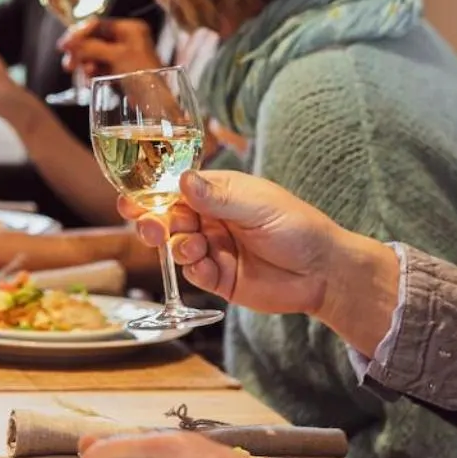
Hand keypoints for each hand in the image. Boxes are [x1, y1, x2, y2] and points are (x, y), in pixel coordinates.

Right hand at [61, 17, 164, 79]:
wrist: (157, 103)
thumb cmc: (144, 76)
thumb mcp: (116, 56)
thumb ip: (92, 47)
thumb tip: (70, 43)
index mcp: (130, 29)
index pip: (98, 25)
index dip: (78, 34)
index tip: (64, 46)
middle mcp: (127, 39)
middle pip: (94, 39)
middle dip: (80, 52)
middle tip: (69, 65)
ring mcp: (123, 55)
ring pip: (95, 54)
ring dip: (84, 63)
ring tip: (82, 74)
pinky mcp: (120, 70)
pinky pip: (100, 66)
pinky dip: (92, 72)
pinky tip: (88, 80)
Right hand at [125, 170, 399, 353]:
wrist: (325, 273)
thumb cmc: (298, 227)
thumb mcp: (258, 205)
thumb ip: (218, 197)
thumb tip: (182, 179)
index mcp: (219, 194)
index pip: (176, 190)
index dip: (152, 194)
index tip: (131, 198)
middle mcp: (212, 219)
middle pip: (169, 218)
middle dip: (154, 221)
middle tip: (147, 226)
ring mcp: (214, 249)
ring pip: (176, 246)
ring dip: (175, 245)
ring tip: (189, 247)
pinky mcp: (219, 278)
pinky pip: (193, 273)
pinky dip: (193, 269)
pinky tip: (204, 265)